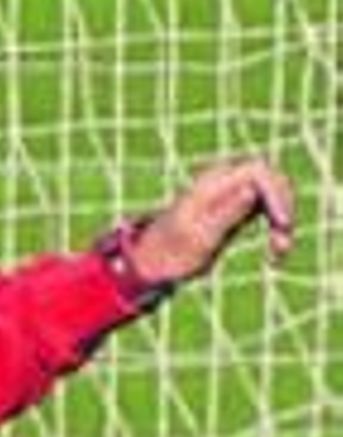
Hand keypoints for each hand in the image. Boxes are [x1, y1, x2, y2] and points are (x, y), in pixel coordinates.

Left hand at [129, 159, 295, 285]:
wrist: (152, 264)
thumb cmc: (171, 255)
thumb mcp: (200, 238)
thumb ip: (227, 212)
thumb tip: (251, 188)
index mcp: (212, 184)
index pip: (258, 172)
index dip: (276, 194)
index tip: (282, 224)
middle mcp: (223, 181)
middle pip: (270, 180)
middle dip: (283, 208)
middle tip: (283, 243)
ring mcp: (230, 192)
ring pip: (271, 194)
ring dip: (281, 220)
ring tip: (280, 253)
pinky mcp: (235, 207)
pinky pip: (265, 207)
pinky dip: (274, 225)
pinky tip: (275, 250)